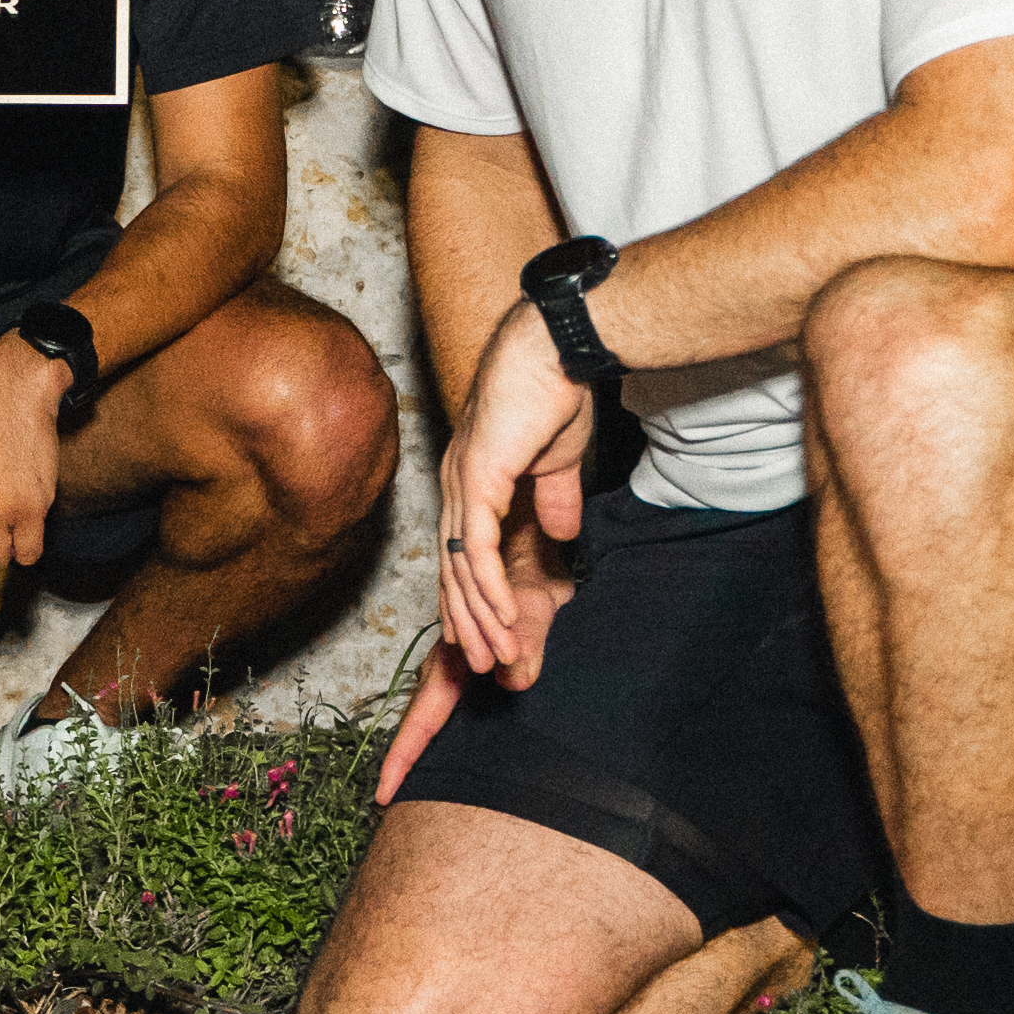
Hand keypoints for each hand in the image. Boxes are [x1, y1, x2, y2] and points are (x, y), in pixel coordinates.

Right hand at [371, 516, 576, 804]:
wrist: (535, 563)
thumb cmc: (532, 583)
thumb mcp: (534, 612)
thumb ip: (527, 647)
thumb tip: (514, 682)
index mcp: (454, 659)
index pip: (424, 717)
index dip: (403, 757)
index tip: (383, 793)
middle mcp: (450, 667)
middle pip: (420, 721)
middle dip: (404, 760)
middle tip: (386, 800)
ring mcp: (459, 669)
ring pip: (435, 715)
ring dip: (422, 746)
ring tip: (405, 784)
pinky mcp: (473, 668)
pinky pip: (453, 707)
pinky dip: (442, 730)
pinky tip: (446, 751)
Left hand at [435, 296, 594, 679]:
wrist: (556, 348)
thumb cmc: (554, 392)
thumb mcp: (556, 461)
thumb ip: (552, 499)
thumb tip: (560, 531)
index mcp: (471, 480)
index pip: (464, 551)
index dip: (470, 596)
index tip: (482, 637)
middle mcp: (455, 485)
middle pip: (453, 568)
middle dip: (467, 621)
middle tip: (484, 666)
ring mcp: (461, 482)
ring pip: (462, 567)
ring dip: (479, 616)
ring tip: (497, 658)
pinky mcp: (477, 478)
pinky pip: (478, 547)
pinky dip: (486, 587)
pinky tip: (498, 619)